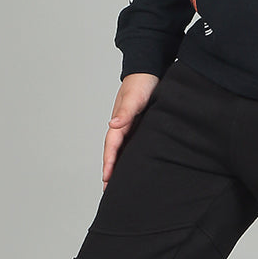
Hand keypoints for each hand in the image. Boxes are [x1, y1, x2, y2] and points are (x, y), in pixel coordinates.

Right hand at [102, 73, 159, 188]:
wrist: (150, 68)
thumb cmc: (142, 82)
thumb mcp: (135, 96)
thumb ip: (126, 111)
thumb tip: (113, 125)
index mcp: (119, 121)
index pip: (112, 146)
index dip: (109, 162)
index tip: (107, 178)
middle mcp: (123, 125)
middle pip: (114, 152)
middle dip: (110, 170)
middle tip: (108, 190)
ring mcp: (131, 126)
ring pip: (123, 150)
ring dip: (119, 165)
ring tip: (118, 183)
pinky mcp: (141, 125)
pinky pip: (133, 144)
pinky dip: (131, 156)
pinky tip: (135, 165)